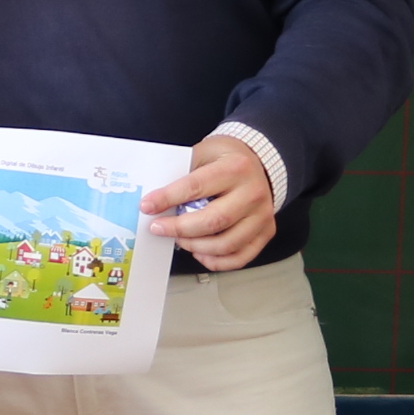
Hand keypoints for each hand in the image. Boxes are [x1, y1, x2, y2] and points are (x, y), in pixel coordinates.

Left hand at [140, 131, 276, 270]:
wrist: (259, 161)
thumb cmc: (226, 159)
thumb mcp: (204, 153)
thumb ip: (182, 174)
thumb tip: (154, 200)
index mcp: (236, 168)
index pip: (196, 187)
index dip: (168, 198)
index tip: (147, 206)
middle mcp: (254, 192)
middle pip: (214, 221)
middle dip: (179, 228)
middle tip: (158, 228)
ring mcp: (262, 215)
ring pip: (226, 244)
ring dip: (195, 247)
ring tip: (179, 240)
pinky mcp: (266, 232)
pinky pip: (240, 257)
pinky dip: (216, 261)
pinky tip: (200, 252)